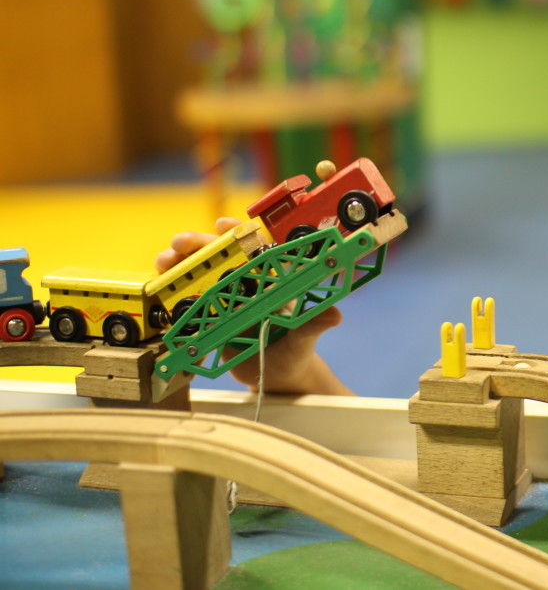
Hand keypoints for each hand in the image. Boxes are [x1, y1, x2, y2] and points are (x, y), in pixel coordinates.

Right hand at [154, 217, 350, 394]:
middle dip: (198, 244)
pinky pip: (185, 302)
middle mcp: (243, 285)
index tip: (223, 224)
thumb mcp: (303, 338)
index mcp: (269, 280)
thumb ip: (313, 325)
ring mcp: (222, 300)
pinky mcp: (206, 319)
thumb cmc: (294, 350)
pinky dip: (170, 295)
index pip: (255, 247)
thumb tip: (335, 315)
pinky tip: (158, 292)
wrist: (277, 378)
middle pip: (219, 256)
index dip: (239, 232)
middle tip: (179, 242)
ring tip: (164, 264)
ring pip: (197, 274)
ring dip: (178, 264)